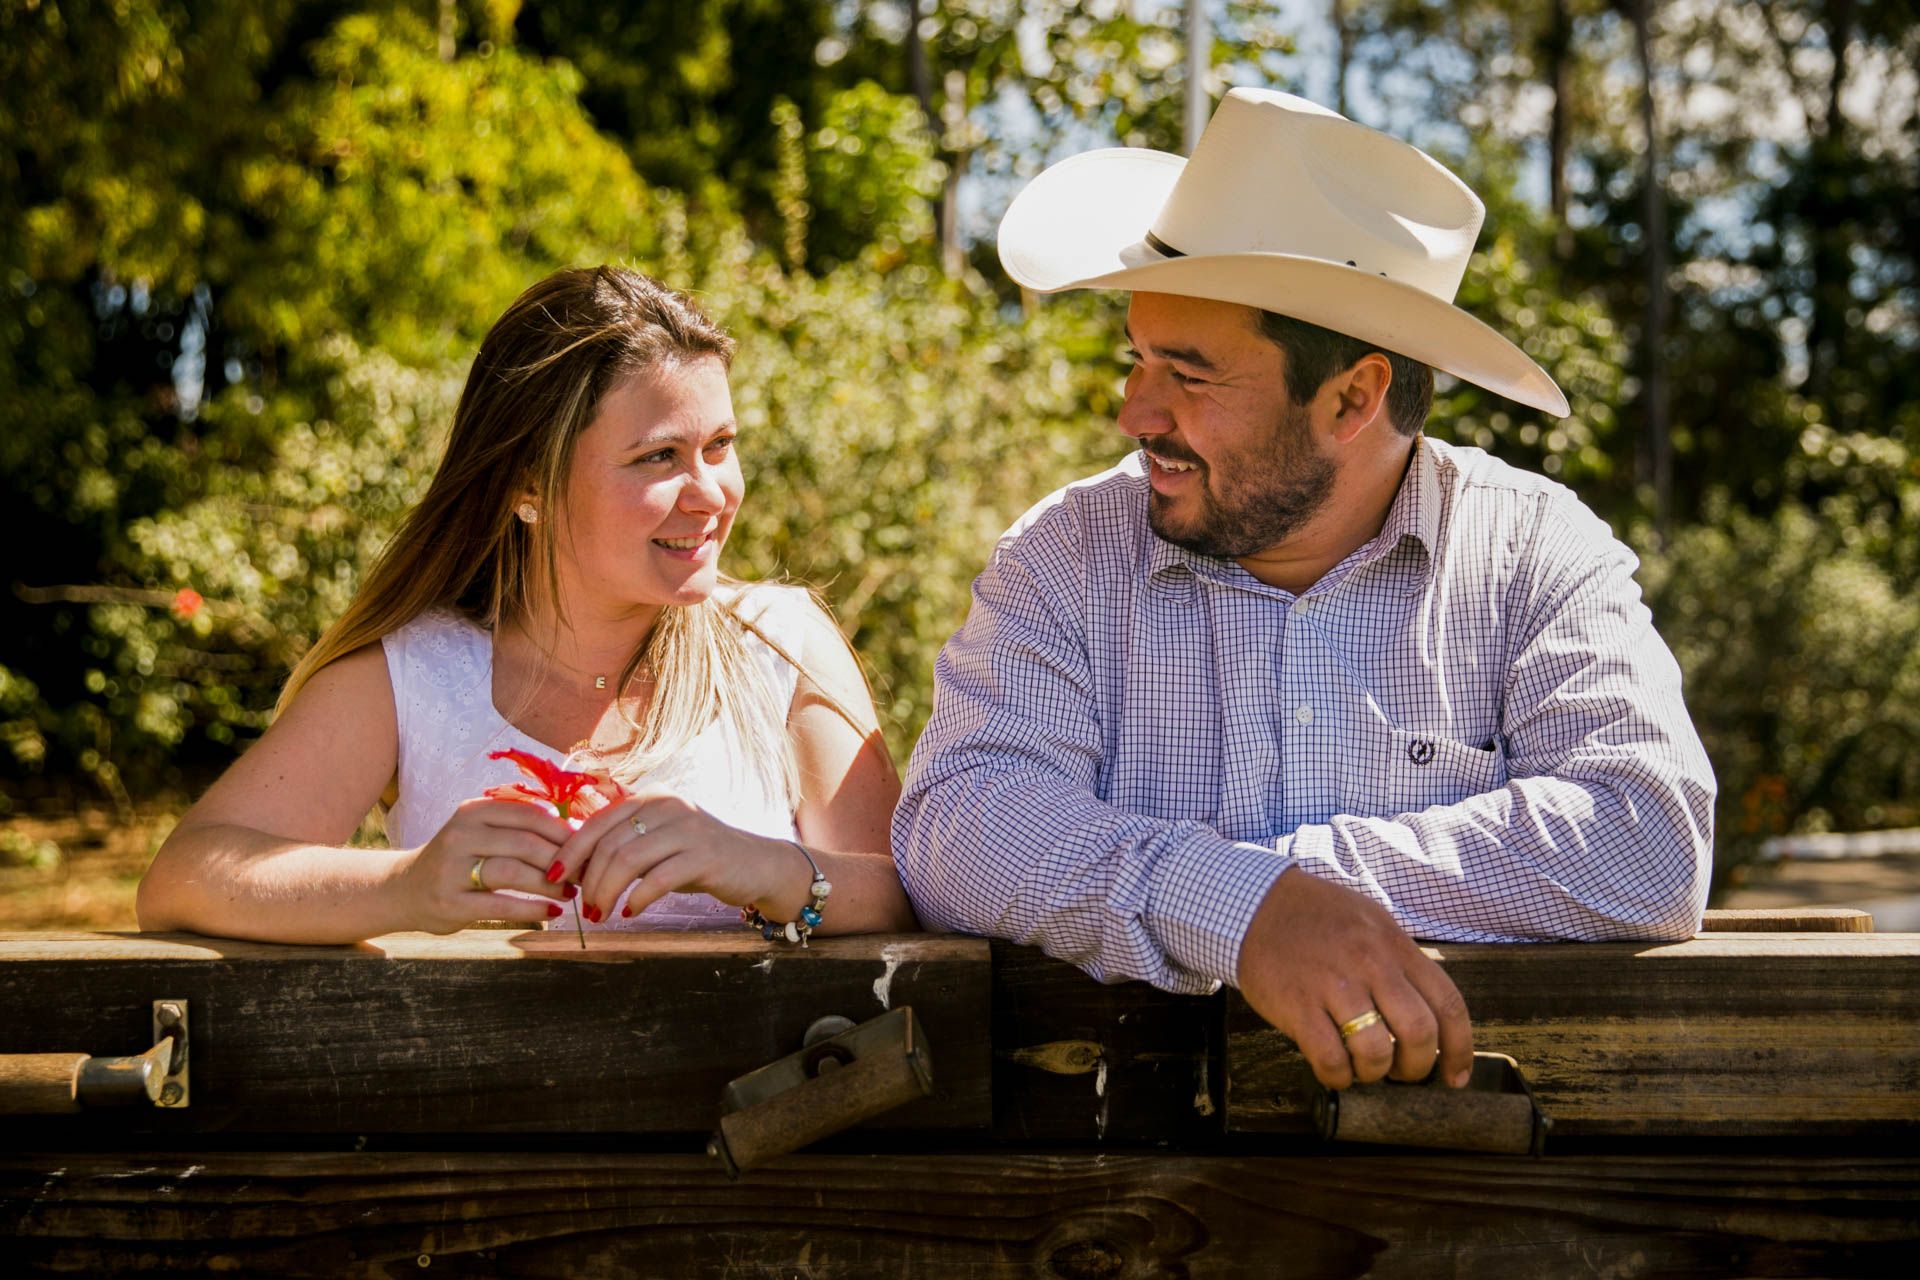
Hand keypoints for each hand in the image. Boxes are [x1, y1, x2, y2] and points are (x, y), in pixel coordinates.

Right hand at [397, 796, 575, 932]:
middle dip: (562, 860)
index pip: (530, 815)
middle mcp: (461, 835)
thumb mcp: (482, 832)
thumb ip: (520, 827)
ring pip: (514, 871)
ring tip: (570, 893)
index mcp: (474, 811)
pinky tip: (552, 912)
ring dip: (550, 884)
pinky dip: (532, 909)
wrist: (405, 889)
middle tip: (584, 874)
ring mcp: (453, 869)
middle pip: (525, 843)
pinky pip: (501, 904)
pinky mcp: (451, 902)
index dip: (564, 832)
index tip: (587, 847)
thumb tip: (578, 831)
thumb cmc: (458, 860)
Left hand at [555, 790, 807, 923]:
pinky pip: (658, 879)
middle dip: (590, 880)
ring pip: (629, 861)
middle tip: (585, 908)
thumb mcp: (657, 842)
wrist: (754, 865)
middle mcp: (668, 805)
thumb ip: (622, 844)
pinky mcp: (705, 856)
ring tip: (600, 914)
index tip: (556, 876)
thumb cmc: (696, 857)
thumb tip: (569, 863)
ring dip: (607, 893)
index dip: (572, 851)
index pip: (598, 822)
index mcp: (651, 797)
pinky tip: (630, 913)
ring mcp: (688, 828)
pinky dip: (637, 899)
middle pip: (610, 844)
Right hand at [1237, 866, 1472, 1090]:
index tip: (1456, 1076)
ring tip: (1363, 1067)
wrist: (1254, 903)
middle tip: (1404, 1073)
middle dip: (1417, 1067)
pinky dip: (1338, 1076)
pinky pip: (1330, 1059)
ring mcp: (1333, 985)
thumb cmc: (1315, 915)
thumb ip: (1401, 961)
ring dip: (1375, 1073)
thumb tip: (1430, 1009)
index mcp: (1394, 945)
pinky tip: (1333, 1069)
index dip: (1460, 1049)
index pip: (1447, 1003)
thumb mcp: (1370, 922)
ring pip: (1375, 1052)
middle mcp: (1370, 963)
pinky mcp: (1297, 1005)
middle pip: (1419, 1033)